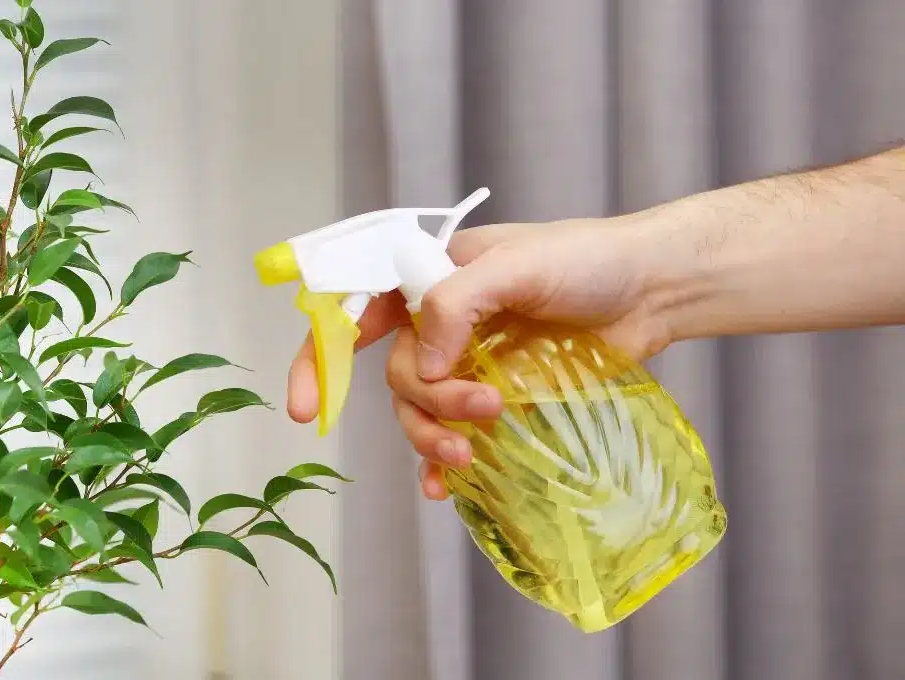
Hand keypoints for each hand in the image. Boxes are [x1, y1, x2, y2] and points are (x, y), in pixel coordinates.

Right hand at [286, 215, 672, 499]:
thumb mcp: (518, 265)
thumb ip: (459, 304)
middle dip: (430, 401)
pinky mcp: (500, 396)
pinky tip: (448, 486)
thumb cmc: (589, 260)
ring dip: (436, 435)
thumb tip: (426, 363)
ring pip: (422, 411)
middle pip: (398, 376)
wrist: (652, 289)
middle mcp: (440, 320)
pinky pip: (455, 435)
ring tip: (475, 451)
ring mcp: (469, 361)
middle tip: (483, 408)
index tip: (305, 407)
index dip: (320, 356)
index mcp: (430, 277)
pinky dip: (444, 463)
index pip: (355, 311)